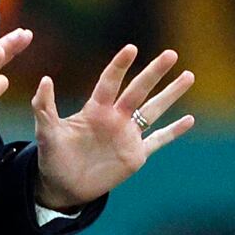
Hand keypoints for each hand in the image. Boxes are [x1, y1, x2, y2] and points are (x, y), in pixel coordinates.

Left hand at [32, 45, 194, 209]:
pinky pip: (158, 140)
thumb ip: (44, 107)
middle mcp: (116, 118)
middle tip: (171, 54)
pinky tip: (189, 119)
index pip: (110, 82)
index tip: (131, 48)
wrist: (63, 185)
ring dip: (171, 94)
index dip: (120, 66)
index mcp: (96, 109)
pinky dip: (173, 131)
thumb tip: (45, 80)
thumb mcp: (46, 132)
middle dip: (155, 72)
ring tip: (189, 75)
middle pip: (139, 90)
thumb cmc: (52, 156)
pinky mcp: (135, 155)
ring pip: (154, 110)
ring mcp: (128, 135)